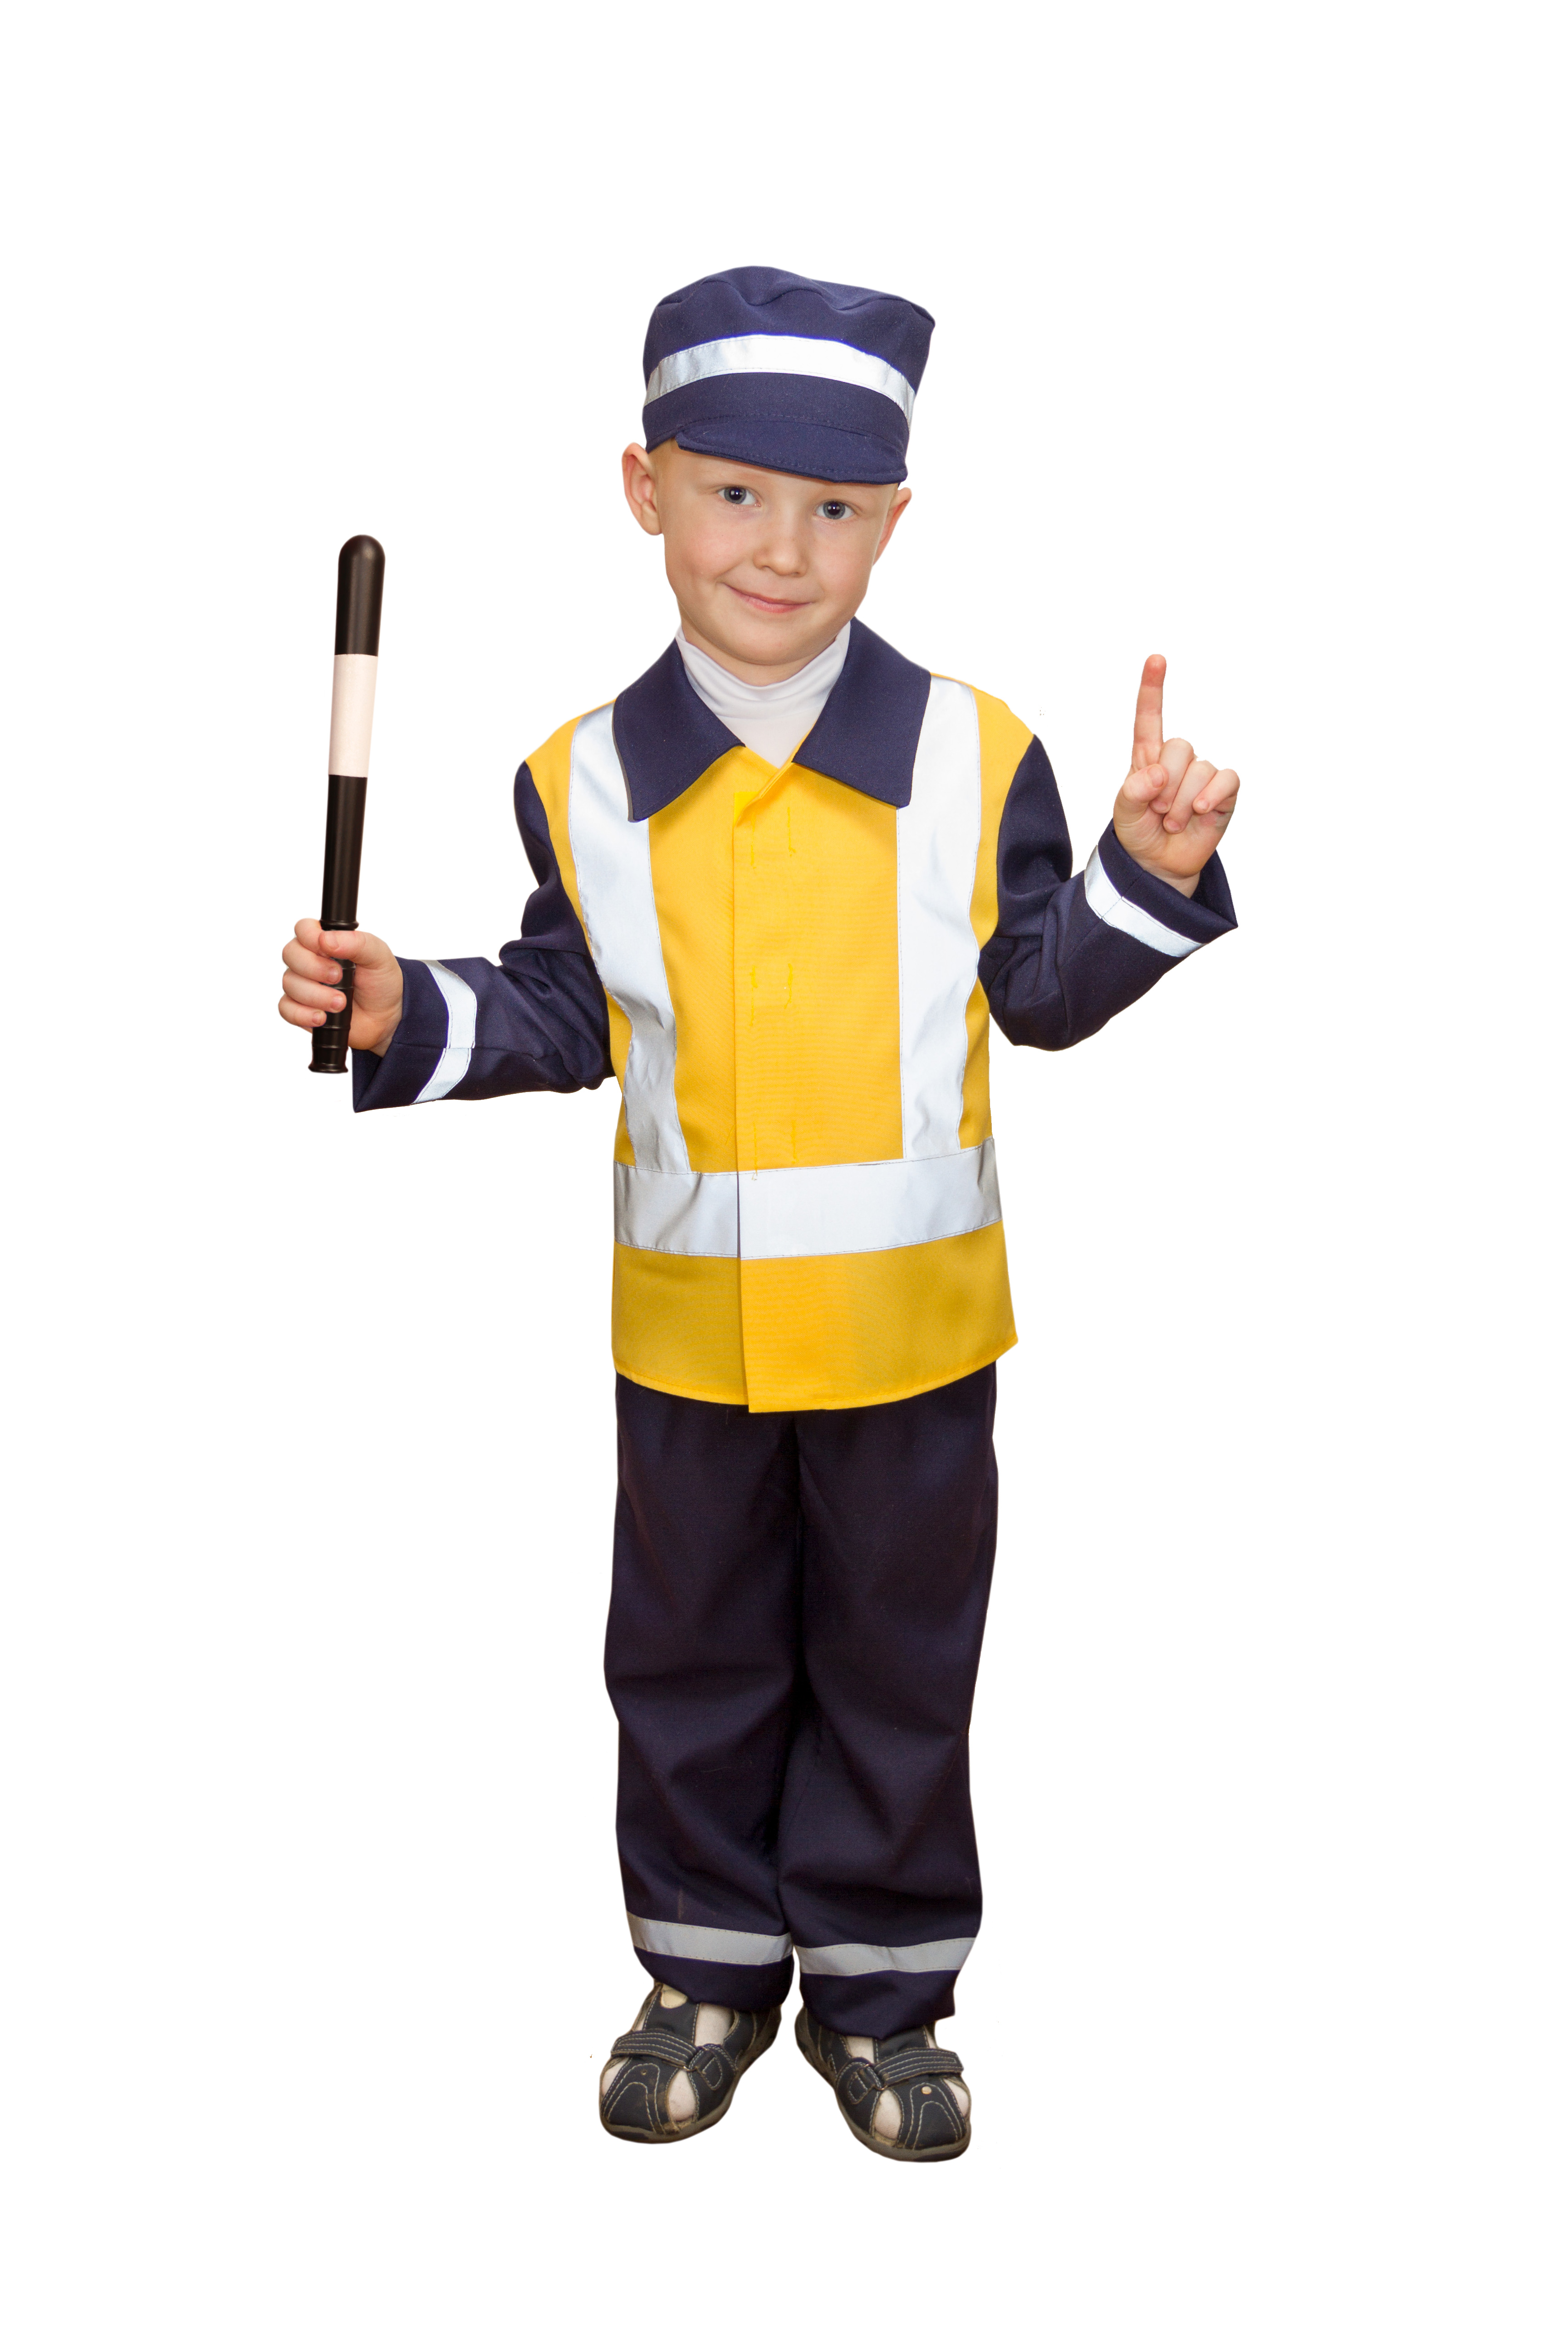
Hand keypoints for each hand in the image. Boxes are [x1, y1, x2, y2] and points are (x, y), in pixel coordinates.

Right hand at [278, 919, 403, 1054]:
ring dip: (316, 995)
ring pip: (289, 983)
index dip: (310, 937)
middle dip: (314, 968)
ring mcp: (303, 984)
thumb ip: (356, 943)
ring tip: (340, 1003)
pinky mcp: (300, 1009)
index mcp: (326, 942)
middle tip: (338, 978)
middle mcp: (309, 960)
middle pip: (290, 954)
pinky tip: (322, 1017)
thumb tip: (326, 940)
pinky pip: (287, 1009)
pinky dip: (303, 1014)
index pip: (303, 929)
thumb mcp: (378, 956)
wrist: (387, 1016)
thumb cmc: (381, 982)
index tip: (328, 950)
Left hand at [1112, 655, 1238, 896]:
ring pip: (1200, 767)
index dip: (1153, 689)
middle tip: (1158, 810)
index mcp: (1148, 758)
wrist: (1158, 866)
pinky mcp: (1223, 792)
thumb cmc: (1138, 834)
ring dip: (1183, 800)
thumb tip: (1157, 773)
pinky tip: (1199, 813)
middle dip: (1166, 783)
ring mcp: (1202, 776)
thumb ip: (1132, 791)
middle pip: (1179, 745)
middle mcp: (1177, 762)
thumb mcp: (1123, 814)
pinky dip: (1210, 796)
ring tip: (1173, 821)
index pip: (1150, 719)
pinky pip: (1226, 779)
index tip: (1156, 659)